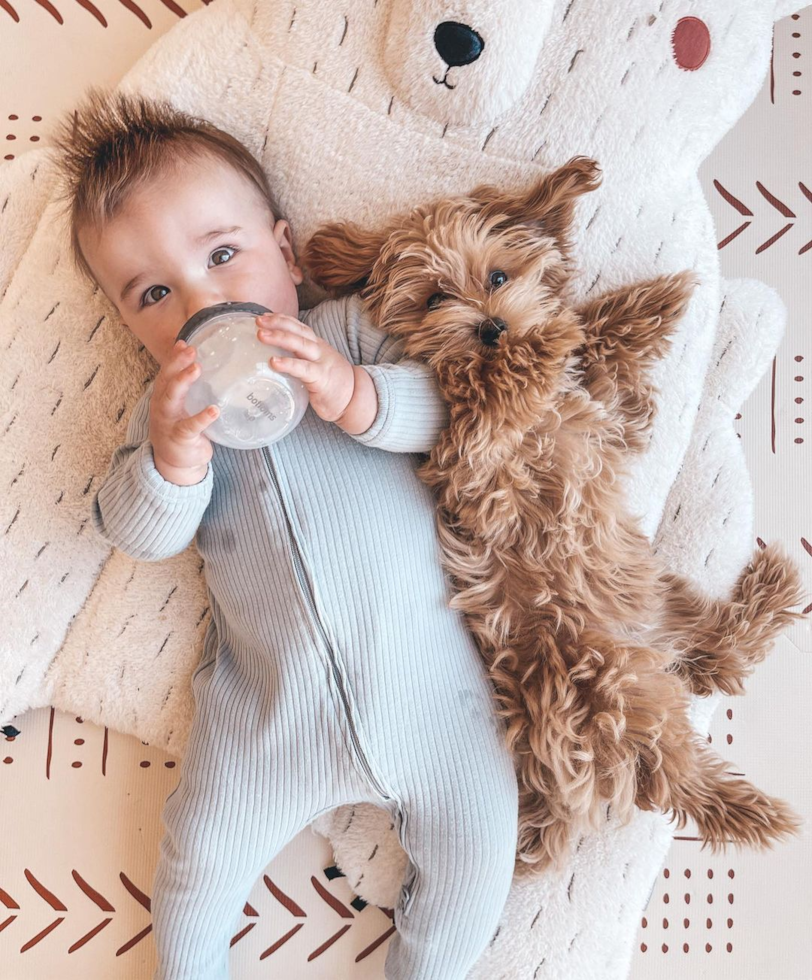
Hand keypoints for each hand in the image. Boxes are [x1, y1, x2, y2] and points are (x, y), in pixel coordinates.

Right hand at [149, 339, 218, 484]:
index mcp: (163, 396)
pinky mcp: (179, 438)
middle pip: (166, 380)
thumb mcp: (183, 407)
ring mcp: (168, 422)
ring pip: (171, 398)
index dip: (174, 357)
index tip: (184, 342)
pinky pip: (189, 427)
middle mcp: (162, 406)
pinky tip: (214, 411)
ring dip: (183, 382)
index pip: (166, 372)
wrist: (175, 463)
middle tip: (191, 350)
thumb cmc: (182, 430)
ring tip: (197, 369)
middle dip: (177, 363)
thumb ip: (190, 390)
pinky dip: (201, 418)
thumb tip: (207, 366)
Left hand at [255, 313, 356, 423]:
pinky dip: (288, 364)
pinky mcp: (321, 378)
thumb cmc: (330, 383)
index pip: (298, 326)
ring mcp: (321, 362)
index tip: (263, 316)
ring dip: (280, 337)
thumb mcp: (316, 364)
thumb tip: (274, 357)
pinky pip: (303, 369)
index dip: (281, 319)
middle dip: (277, 323)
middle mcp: (318, 349)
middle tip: (257, 321)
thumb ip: (300, 359)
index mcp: (316, 345)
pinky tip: (274, 362)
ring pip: (300, 344)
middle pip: (297, 330)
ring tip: (261, 335)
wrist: (354, 398)